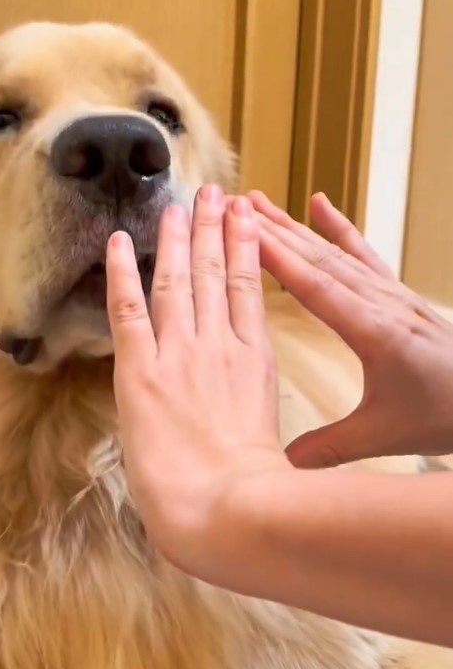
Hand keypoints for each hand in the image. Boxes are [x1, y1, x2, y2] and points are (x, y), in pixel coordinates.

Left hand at [105, 186, 289, 579]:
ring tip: (180, 202)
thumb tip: (242, 417)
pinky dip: (120, 272)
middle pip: (215, 273)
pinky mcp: (142, 371)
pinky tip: (116, 240)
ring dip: (177, 237)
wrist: (230, 509)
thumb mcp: (265, 439)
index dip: (244, 250)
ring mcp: (181, 354)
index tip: (245, 219)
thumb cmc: (252, 492)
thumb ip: (251, 412)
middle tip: (216, 192)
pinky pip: (127, 309)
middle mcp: (219, 346)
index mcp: (252, 361)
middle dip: (215, 229)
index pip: (245, 290)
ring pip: (178, 280)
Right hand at [252, 190, 452, 465]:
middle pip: (319, 259)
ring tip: (261, 203)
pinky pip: (363, 254)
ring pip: (336, 253)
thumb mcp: (383, 435)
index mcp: (375, 333)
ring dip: (296, 226)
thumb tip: (277, 465)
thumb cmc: (445, 413)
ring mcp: (391, 294)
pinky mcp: (397, 295)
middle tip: (237, 205)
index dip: (277, 259)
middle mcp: (381, 303)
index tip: (242, 233)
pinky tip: (322, 205)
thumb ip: (328, 448)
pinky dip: (341, 229)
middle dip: (275, 230)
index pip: (316, 287)